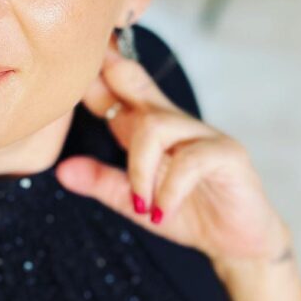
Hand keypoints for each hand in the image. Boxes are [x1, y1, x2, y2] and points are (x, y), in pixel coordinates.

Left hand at [54, 35, 294, 270]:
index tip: (74, 56)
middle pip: (137, 85)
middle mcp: (176, 123)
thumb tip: (61, 170)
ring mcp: (203, 135)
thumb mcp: (135, 203)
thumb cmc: (188, 214)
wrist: (239, 244)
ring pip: (156, 127)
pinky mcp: (228, 155)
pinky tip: (161, 212)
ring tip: (140, 203)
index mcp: (152, 128)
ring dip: (139, 169)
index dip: (97, 73)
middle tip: (93, 71)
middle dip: (113, 75)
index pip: (120, 92)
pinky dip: (169, 189)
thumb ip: (102, 183)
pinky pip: (190, 161)